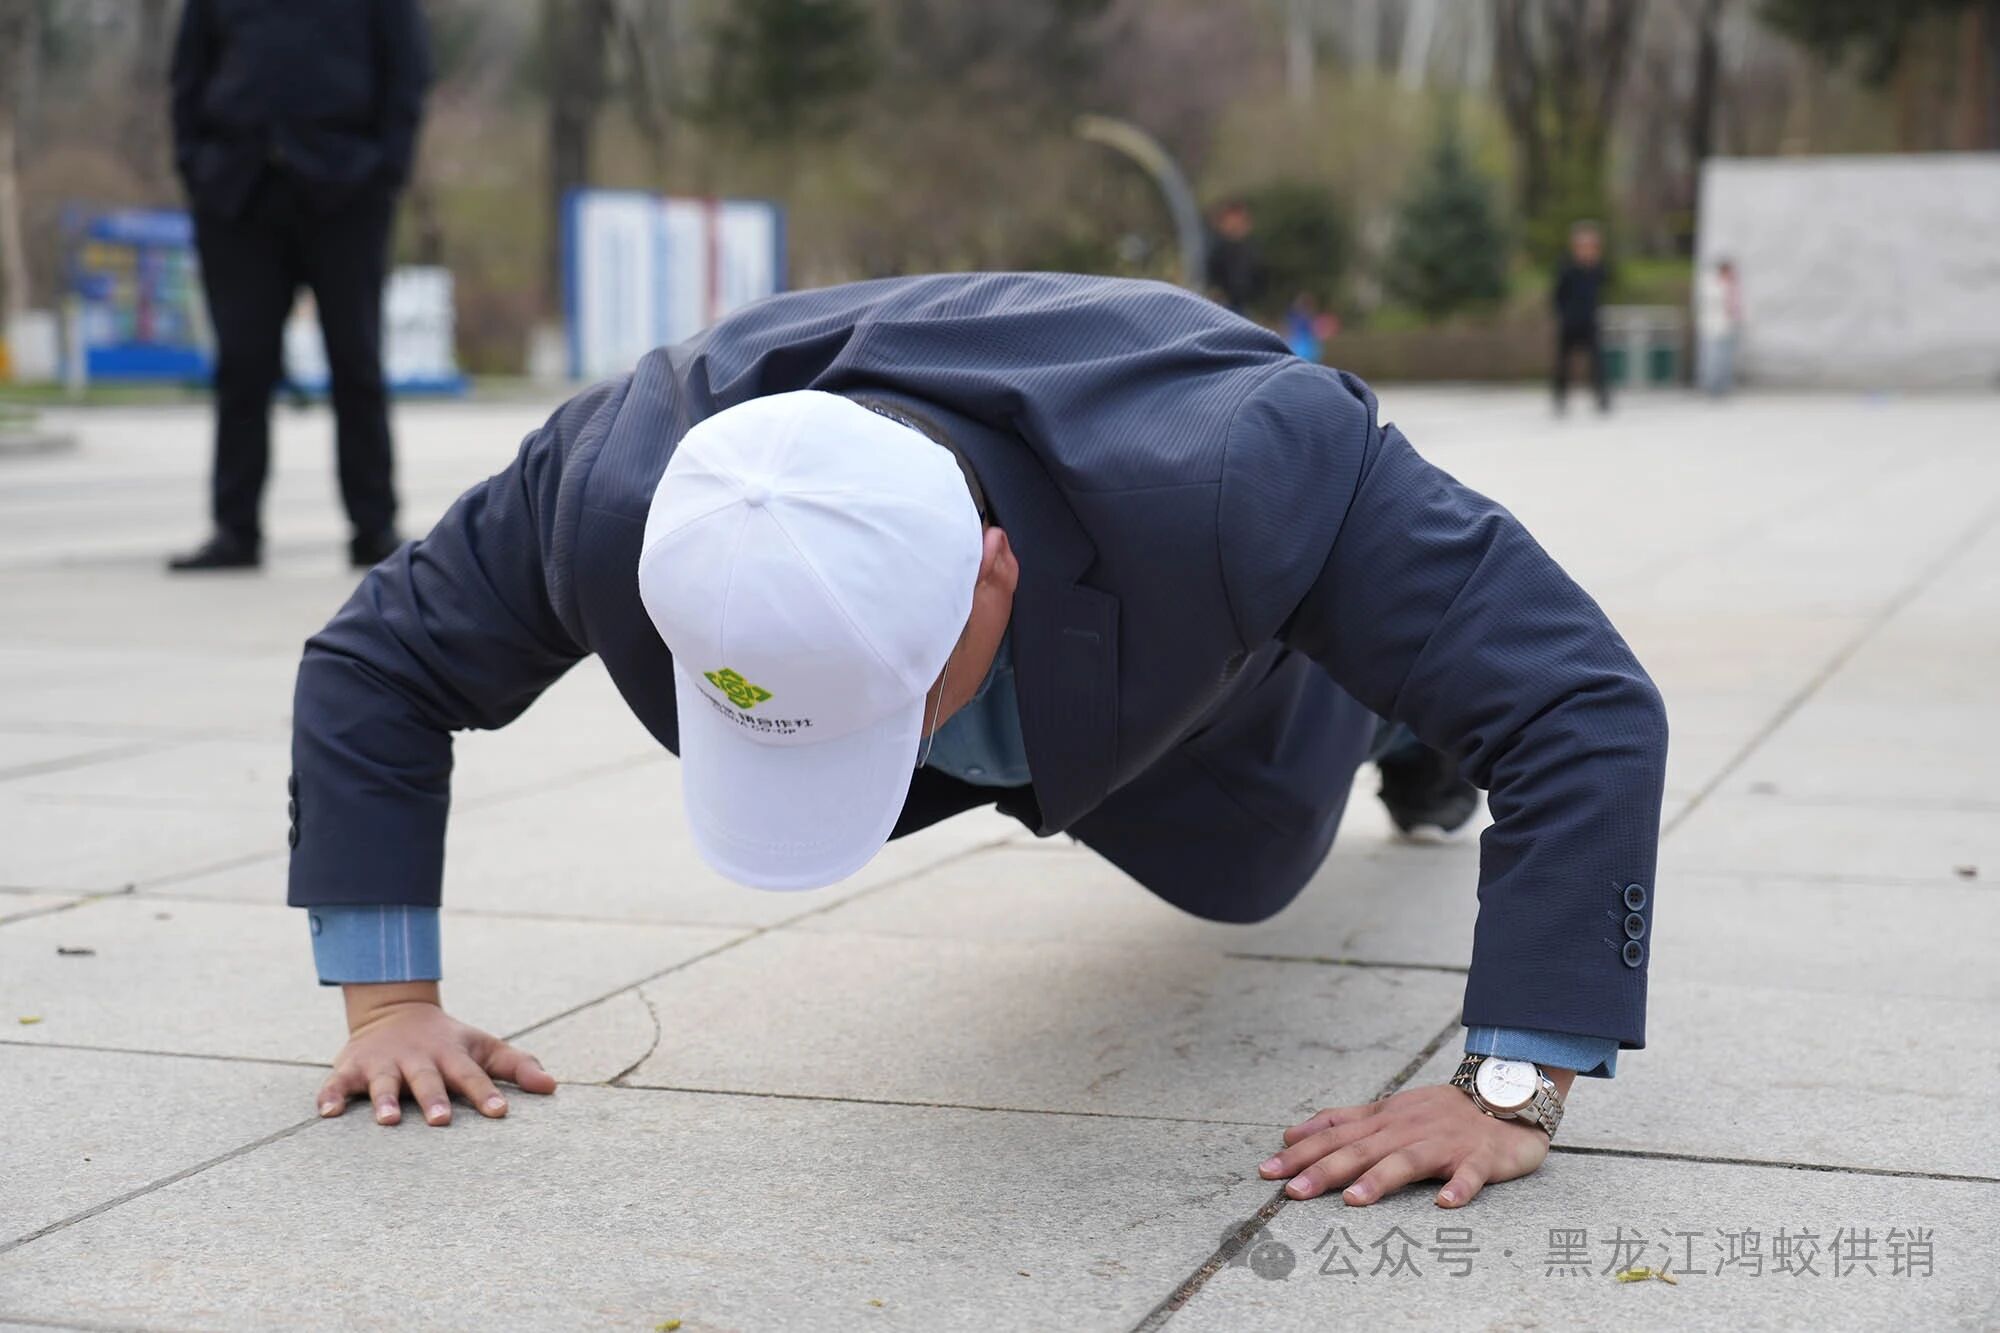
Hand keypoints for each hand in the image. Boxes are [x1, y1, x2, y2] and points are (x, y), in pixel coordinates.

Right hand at [316, 981, 557, 1126]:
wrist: (395, 1010)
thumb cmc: (448, 1041)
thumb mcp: (482, 1046)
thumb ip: (516, 1066)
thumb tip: (553, 1087)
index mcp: (450, 1055)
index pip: (472, 1076)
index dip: (486, 1093)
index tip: (499, 1112)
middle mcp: (417, 1059)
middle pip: (427, 1080)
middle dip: (434, 1099)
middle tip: (441, 1121)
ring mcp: (383, 1064)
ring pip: (383, 1084)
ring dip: (385, 1101)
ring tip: (388, 1122)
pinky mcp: (351, 1068)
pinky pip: (337, 1084)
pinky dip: (331, 1096)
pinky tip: (326, 1114)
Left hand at [1259, 1077, 1567, 1207]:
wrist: (1505, 1098)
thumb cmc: (1439, 1112)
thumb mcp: (1385, 1112)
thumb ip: (1340, 1122)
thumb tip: (1290, 1134)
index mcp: (1384, 1120)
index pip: (1334, 1135)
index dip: (1300, 1152)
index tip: (1266, 1171)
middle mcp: (1408, 1129)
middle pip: (1361, 1149)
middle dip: (1325, 1170)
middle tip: (1293, 1192)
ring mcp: (1444, 1143)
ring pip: (1408, 1160)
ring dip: (1380, 1179)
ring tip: (1354, 1199)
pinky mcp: (1480, 1157)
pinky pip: (1470, 1174)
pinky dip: (1459, 1187)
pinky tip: (1446, 1204)